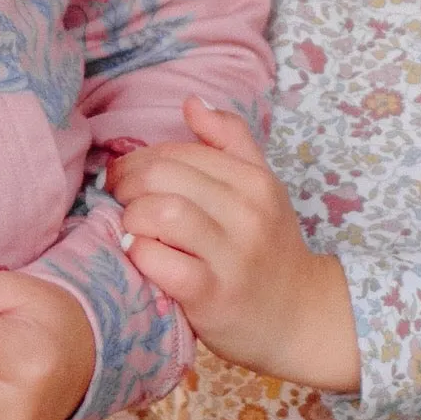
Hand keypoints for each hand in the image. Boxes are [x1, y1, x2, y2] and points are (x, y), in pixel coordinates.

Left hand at [113, 110, 360, 390]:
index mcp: (255, 181)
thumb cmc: (270, 249)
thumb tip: (191, 102)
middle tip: (119, 200)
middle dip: (127, 184)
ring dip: (132, 218)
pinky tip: (141, 257)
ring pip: (161, 213)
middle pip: (163, 176)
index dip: (140, 159)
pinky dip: (140, 255)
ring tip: (132, 229)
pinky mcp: (213, 295)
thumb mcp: (263, 187)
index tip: (126, 176)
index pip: (179, 151)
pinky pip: (160, 262)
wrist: (301, 317)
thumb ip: (230, 140)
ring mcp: (232, 255)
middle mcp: (248, 213)